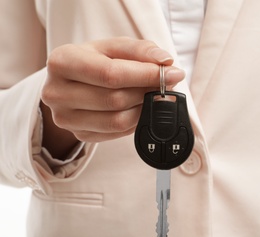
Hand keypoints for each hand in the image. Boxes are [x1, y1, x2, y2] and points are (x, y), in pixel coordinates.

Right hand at [40, 37, 184, 158]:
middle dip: (147, 92)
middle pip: (115, 100)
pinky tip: (140, 108)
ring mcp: (65, 118)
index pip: (110, 74)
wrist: (71, 82)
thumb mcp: (113, 47)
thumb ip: (141, 50)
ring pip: (117, 121)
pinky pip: (116, 134)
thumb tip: (166, 62)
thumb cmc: (94, 61)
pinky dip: (135, 122)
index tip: (172, 74)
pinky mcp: (78, 134)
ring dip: (144, 109)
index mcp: (62, 62)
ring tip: (154, 96)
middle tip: (166, 85)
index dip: (145, 76)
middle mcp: (57, 93)